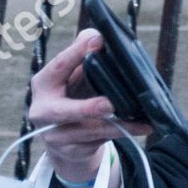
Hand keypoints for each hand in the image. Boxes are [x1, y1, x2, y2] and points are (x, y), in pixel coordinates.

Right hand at [28, 28, 152, 181]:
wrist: (65, 137)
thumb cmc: (73, 94)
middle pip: (61, 112)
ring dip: (118, 124)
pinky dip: (125, 132)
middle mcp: (43, 111)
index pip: (58, 67)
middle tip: (108, 104)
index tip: (98, 41)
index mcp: (44, 84)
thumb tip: (96, 36)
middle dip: (85, 108)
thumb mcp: (75, 72)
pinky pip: (102, 141)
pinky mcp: (73, 150)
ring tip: (143, 119)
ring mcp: (56, 135)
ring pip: (89, 130)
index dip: (75, 54)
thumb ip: (83, 52)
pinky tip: (145, 126)